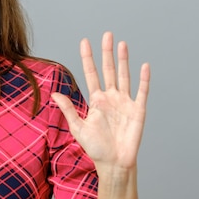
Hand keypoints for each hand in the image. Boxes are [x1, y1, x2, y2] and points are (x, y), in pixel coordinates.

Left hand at [52, 32, 149, 171]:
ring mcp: (125, 102)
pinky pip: (141, 92)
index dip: (88, 58)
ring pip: (124, 76)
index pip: (91, 74)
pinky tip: (144, 65)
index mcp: (96, 100)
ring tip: (122, 43)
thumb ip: (68, 109)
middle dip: (106, 52)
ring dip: (123, 60)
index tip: (84, 41)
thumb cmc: (96, 148)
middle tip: (106, 34)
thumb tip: (54, 93)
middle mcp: (110, 97)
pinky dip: (143, 79)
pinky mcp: (138, 110)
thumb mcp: (78, 128)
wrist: (114, 164)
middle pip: (108, 70)